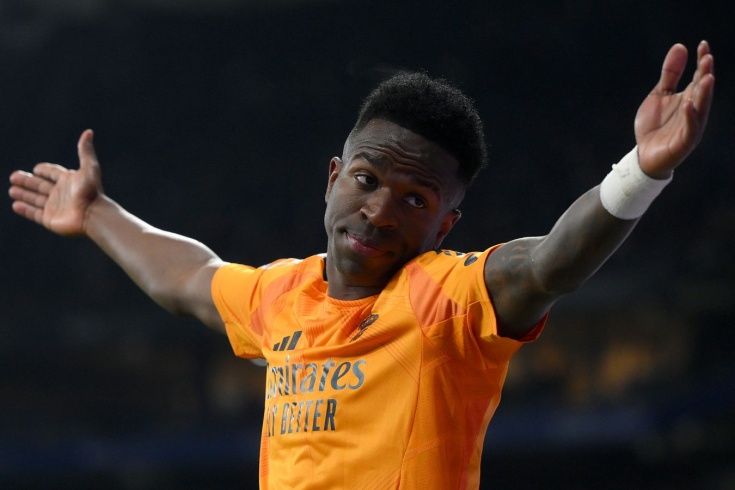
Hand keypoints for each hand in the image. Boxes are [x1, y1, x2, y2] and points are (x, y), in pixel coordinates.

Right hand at [8, 129, 102, 235]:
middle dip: (27, 181)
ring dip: (24, 194)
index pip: (54, 173)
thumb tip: (88, 131)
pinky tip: (15, 204)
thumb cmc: (92, 192)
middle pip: (41, 186)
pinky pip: (35, 214)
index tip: (37, 168)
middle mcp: (61, 194)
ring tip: (12, 190)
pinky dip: (25, 209)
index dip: (45, 170)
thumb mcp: (90, 168)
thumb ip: (85, 151)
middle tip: (13, 176)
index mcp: (69, 181)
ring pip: (36, 199)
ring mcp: (55, 207)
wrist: (93, 216)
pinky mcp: (50, 220)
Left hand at [635, 41, 714, 178]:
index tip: (703, 44)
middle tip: (707, 57)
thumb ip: (670, 74)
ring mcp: (691, 126)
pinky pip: (690, 128)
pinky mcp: (684, 142)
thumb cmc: (654, 125)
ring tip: (707, 76)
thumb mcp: (659, 95)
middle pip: (702, 90)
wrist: (643, 155)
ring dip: (704, 93)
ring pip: (701, 108)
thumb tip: (680, 46)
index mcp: (689, 98)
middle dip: (706, 74)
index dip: (702, 61)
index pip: (699, 77)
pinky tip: (688, 104)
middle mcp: (694, 110)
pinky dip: (690, 117)